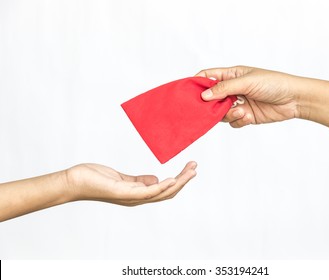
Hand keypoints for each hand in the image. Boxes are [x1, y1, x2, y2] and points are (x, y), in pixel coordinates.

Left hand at [65, 161, 196, 205]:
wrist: (74, 182)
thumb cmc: (94, 178)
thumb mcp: (122, 178)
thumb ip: (139, 180)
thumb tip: (156, 179)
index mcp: (137, 193)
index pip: (164, 190)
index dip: (179, 181)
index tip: (189, 168)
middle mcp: (137, 198)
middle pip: (167, 193)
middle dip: (184, 181)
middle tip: (195, 167)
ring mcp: (131, 197)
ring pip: (162, 193)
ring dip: (178, 182)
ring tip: (190, 171)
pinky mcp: (123, 193)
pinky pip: (148, 192)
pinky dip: (162, 187)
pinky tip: (171, 179)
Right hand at [196, 66, 300, 127]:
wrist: (294, 100)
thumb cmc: (274, 83)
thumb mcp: (247, 82)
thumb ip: (225, 88)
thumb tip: (205, 95)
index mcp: (232, 75)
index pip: (208, 77)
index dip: (198, 83)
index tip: (189, 93)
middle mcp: (233, 89)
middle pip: (211, 98)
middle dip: (211, 105)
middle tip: (210, 110)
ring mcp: (238, 103)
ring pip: (221, 113)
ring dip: (229, 114)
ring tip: (242, 111)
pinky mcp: (245, 116)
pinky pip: (233, 122)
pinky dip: (239, 121)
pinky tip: (249, 116)